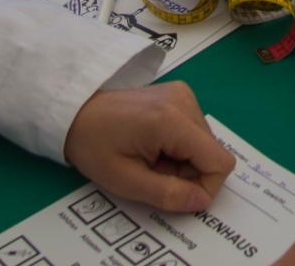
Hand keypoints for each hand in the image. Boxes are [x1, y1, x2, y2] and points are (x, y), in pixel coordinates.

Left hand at [64, 83, 234, 213]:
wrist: (75, 112)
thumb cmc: (94, 146)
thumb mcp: (125, 180)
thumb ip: (167, 194)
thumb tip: (202, 201)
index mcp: (172, 120)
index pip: (219, 161)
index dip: (205, 186)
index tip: (174, 192)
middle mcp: (184, 101)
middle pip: (212, 152)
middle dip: (189, 173)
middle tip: (152, 173)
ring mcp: (182, 94)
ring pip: (204, 143)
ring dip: (183, 161)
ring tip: (150, 158)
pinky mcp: (178, 94)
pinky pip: (194, 131)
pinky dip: (179, 146)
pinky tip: (153, 144)